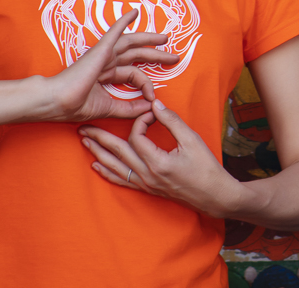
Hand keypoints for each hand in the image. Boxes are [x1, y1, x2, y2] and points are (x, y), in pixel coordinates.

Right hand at [39, 8, 178, 123]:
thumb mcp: (108, 108)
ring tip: (165, 38)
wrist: (57, 101)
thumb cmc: (75, 105)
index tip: (152, 98)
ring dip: (149, 39)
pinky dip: (125, 21)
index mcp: (106, 76)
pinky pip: (115, 31)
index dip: (146, 85)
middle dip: (156, 55)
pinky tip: (136, 12)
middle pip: (137, 55)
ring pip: (131, 42)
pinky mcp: (101, 49)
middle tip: (174, 57)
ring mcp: (103, 54)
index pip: (134, 75)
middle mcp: (106, 62)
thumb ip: (128, 108)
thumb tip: (150, 107)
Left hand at [81, 99, 237, 216]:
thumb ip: (172, 121)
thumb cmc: (206, 168)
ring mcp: (145, 184)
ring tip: (85, 142)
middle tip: (84, 127)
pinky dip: (107, 172)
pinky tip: (97, 165)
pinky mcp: (147, 189)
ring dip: (98, 153)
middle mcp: (147, 175)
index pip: (137, 137)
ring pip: (115, 167)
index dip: (139, 121)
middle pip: (118, 152)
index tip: (150, 112)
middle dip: (100, 138)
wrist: (213, 195)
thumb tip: (155, 104)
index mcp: (158, 162)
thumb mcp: (192, 140)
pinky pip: (122, 180)